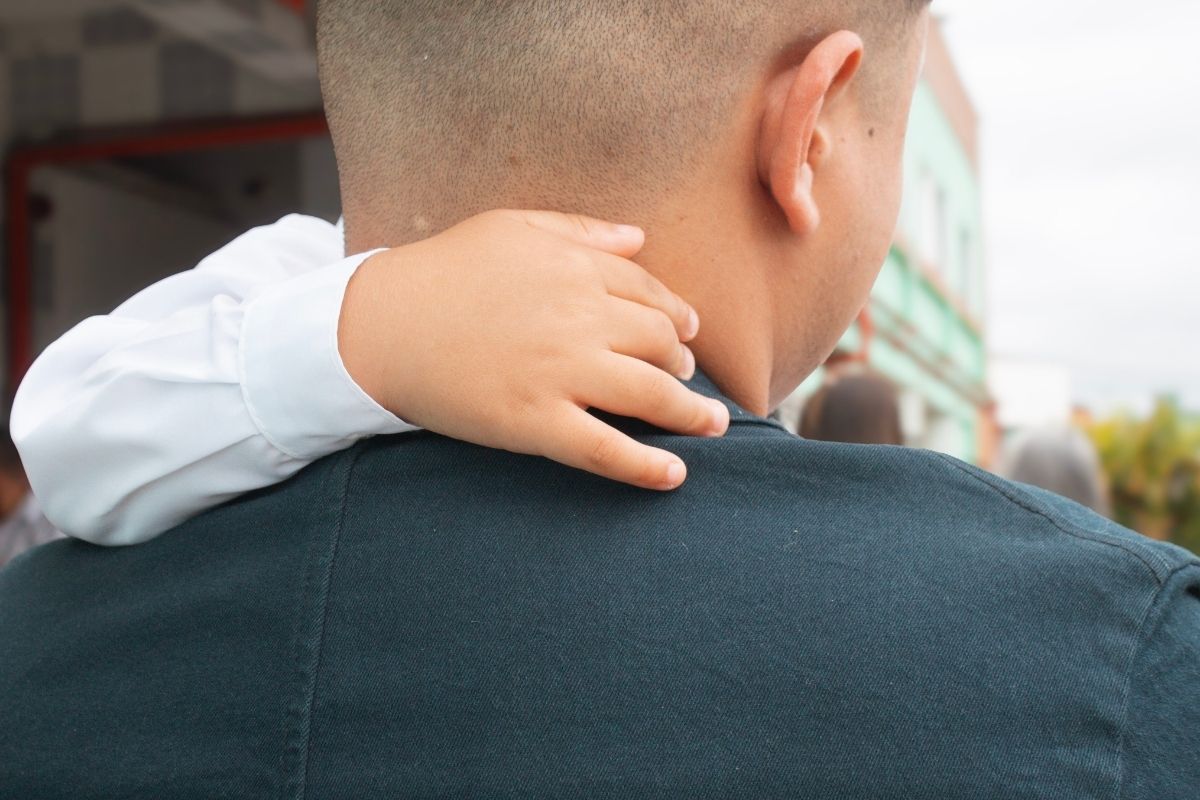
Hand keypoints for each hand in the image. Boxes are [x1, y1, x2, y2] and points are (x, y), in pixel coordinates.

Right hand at [338, 209, 729, 489]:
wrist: (379, 324)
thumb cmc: (442, 271)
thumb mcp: (511, 227)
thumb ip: (580, 230)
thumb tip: (639, 236)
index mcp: (575, 268)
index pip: (648, 293)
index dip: (676, 315)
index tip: (688, 334)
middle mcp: (579, 318)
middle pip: (659, 344)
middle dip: (684, 364)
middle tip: (689, 379)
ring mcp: (561, 373)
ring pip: (650, 395)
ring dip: (692, 414)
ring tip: (712, 426)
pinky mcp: (536, 423)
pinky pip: (606, 449)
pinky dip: (646, 466)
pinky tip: (675, 475)